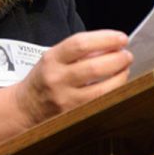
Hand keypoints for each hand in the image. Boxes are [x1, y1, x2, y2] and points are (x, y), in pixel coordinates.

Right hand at [14, 30, 132, 125]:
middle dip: (117, 59)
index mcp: (52, 59)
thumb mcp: (54, 57)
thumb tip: (112, 45)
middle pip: (94, 67)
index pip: (81, 44)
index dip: (106, 39)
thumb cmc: (45, 77)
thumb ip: (80, 50)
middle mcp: (57, 79)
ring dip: (120, 76)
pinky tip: (118, 84)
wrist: (26, 107)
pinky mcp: (74, 115)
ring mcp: (66, 100)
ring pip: (102, 89)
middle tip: (127, 55)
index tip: (121, 38)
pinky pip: (100, 102)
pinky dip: (114, 91)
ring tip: (125, 68)